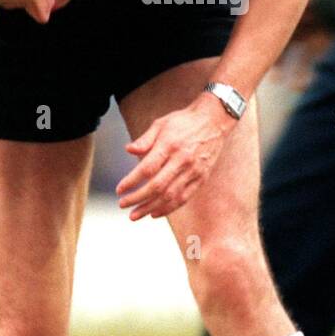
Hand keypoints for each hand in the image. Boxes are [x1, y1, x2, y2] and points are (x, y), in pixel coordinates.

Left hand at [116, 93, 235, 220]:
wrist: (214, 120)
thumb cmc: (185, 121)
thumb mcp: (161, 124)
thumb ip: (145, 139)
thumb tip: (129, 150)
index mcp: (170, 145)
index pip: (147, 169)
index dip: (132, 182)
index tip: (120, 189)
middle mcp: (182, 160)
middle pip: (157, 186)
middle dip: (137, 199)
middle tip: (123, 204)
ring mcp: (193, 171)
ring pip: (170, 196)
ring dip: (150, 208)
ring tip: (135, 214)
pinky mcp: (201, 178)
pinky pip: (184, 198)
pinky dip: (169, 208)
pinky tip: (155, 213)